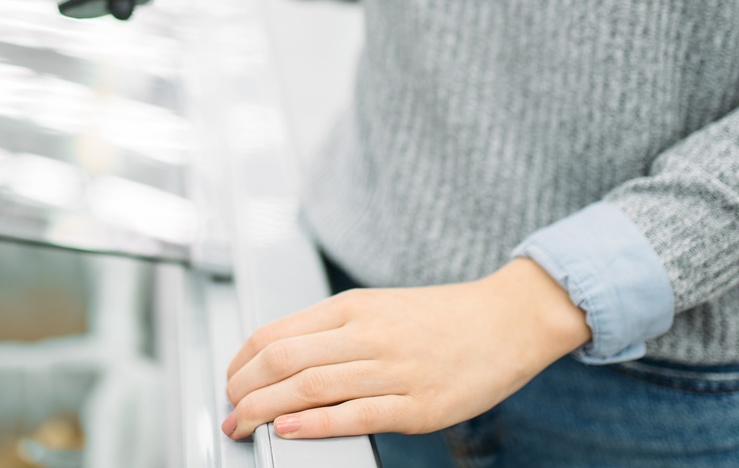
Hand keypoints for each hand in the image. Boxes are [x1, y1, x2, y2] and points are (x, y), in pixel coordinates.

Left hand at [222, 258, 591, 440]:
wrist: (508, 320)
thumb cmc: (443, 318)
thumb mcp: (380, 307)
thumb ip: (334, 329)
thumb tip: (281, 359)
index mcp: (354, 306)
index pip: (276, 332)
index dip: (240, 362)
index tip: (230, 381)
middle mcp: (369, 333)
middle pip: (284, 360)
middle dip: (243, 390)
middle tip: (229, 411)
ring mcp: (394, 369)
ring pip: (310, 387)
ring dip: (265, 410)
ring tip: (244, 425)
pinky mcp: (418, 405)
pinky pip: (355, 415)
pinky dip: (314, 424)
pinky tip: (289, 431)